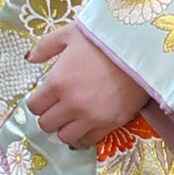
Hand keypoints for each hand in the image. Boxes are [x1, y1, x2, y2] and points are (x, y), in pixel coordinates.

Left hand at [25, 24, 149, 149]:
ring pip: (64, 137)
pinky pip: (88, 141)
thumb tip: (30, 58)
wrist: (144, 47)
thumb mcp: (71, 33)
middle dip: (49, 115)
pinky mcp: (111, 123)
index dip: (37, 101)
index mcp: (58, 81)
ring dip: (65, 128)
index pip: (34, 106)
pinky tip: (86, 124)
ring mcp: (92, 116)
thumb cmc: (106, 37)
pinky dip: (83, 136)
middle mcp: (72, 103)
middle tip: (58, 106)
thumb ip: (46, 46)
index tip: (46, 96)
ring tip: (72, 116)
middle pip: (46, 124)